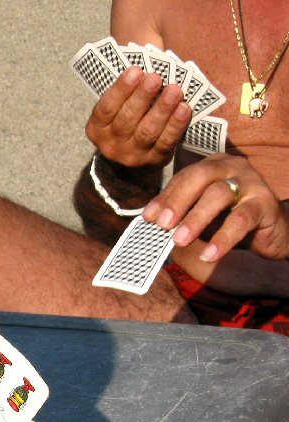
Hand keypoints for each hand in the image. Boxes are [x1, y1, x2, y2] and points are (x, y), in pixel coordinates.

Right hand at [86, 67, 191, 168]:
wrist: (133, 157)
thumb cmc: (127, 119)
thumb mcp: (117, 107)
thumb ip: (126, 88)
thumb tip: (148, 57)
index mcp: (97, 128)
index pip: (106, 108)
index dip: (121, 89)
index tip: (136, 70)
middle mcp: (111, 144)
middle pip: (127, 119)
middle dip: (142, 97)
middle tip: (156, 77)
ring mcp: (132, 155)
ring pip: (147, 131)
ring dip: (162, 109)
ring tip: (174, 90)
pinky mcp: (153, 161)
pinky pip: (166, 142)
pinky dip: (176, 125)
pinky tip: (184, 109)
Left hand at [143, 154, 288, 261]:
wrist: (272, 232)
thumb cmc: (230, 220)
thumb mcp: (201, 216)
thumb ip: (180, 215)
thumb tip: (151, 223)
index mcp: (212, 166)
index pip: (183, 177)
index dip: (165, 197)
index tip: (148, 217)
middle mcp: (232, 167)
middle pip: (199, 176)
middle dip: (177, 201)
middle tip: (163, 225)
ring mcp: (251, 182)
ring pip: (218, 195)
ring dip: (195, 219)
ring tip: (179, 241)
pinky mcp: (266, 203)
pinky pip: (241, 219)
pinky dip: (222, 238)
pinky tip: (209, 255)